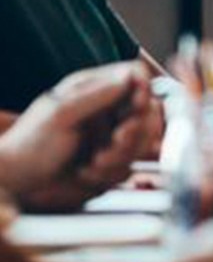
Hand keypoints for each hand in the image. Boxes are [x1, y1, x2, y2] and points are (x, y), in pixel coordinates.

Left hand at [0, 61, 160, 209]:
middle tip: (117, 138)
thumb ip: (97, 95)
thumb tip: (129, 76)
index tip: (136, 106)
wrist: (15, 186)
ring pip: (142, 140)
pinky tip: (87, 172)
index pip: (134, 76)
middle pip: (148, 110)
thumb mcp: (61, 114)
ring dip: (122, 154)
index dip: (142, 89)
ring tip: (95, 161)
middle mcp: (107, 110)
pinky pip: (128, 166)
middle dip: (136, 129)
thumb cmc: (29, 145)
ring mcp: (110, 137)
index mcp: (94, 89)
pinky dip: (111, 172)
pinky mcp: (110, 163)